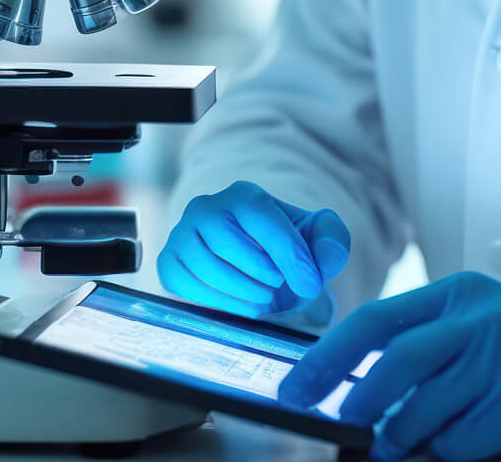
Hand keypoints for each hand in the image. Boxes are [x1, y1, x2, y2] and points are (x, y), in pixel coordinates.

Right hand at [158, 181, 349, 317]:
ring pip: (204, 265)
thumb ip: (332, 241)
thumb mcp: (321, 243)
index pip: (260, 216)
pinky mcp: (169, 262)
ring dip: (240, 292)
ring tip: (263, 300)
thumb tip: (326, 253)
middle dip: (260, 275)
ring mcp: (182, 234)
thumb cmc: (289, 255)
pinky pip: (183, 283)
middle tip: (279, 289)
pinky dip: (216, 301)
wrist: (260, 274)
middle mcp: (206, 207)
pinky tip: (240, 306)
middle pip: (226, 242)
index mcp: (244, 195)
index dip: (287, 253)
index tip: (310, 284)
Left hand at [274, 271, 500, 461]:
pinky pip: (459, 441)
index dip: (328, 357)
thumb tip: (352, 384)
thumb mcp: (478, 324)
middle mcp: (475, 320)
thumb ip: (424, 343)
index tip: (296, 386)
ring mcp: (498, 362)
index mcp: (455, 294)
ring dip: (401, 436)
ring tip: (399, 442)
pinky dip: (449, 449)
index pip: (374, 321)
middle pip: (392, 364)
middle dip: (355, 401)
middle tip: (338, 423)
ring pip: (421, 411)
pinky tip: (468, 439)